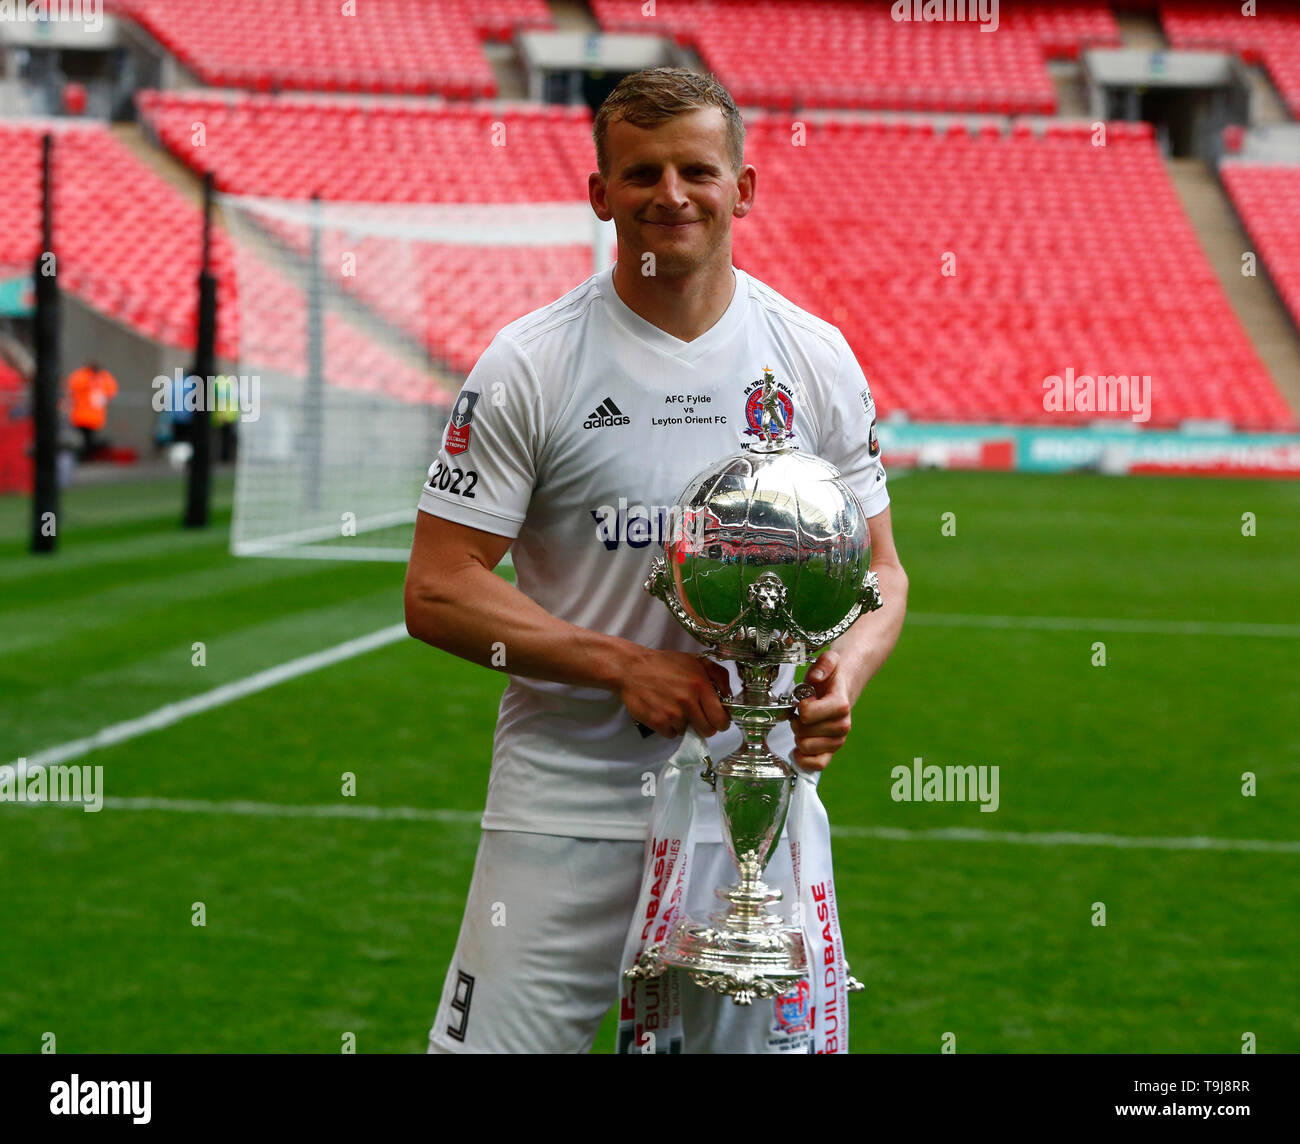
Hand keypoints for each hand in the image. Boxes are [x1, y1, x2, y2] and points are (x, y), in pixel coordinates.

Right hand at [620, 648, 731, 739]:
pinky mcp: (658, 722)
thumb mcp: (695, 661)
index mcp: (701, 685)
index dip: (721, 722)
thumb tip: (729, 695)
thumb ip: (719, 675)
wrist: (631, 668)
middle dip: (705, 726)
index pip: (721, 718)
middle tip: (697, 716)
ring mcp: (673, 714)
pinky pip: (672, 734)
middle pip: (708, 731)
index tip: (717, 719)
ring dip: (684, 724)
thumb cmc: (665, 664)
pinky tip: (664, 712)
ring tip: (674, 708)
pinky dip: (670, 727)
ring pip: (689, 732)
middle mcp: (688, 701)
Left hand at [790, 649, 853, 771]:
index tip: (804, 699)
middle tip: (802, 712)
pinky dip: (804, 759)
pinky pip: (816, 766)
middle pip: (802, 732)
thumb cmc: (830, 678)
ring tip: (804, 724)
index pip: (807, 714)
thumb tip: (815, 678)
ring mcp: (837, 741)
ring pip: (804, 747)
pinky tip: (798, 748)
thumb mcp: (829, 661)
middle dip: (797, 721)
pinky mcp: (831, 753)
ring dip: (798, 735)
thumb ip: (824, 664)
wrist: (842, 688)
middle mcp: (842, 726)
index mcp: (840, 705)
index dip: (799, 706)